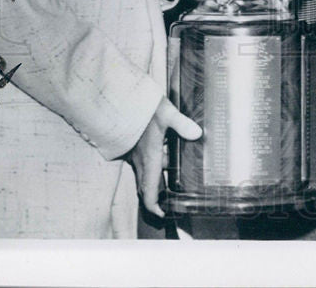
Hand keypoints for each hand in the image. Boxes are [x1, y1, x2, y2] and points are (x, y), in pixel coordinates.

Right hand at [130, 97, 201, 217]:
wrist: (118, 101)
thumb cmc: (141, 109)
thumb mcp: (166, 114)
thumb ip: (182, 124)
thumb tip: (197, 133)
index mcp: (148, 160)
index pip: (149, 193)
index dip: (155, 207)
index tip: (163, 214)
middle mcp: (140, 161)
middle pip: (146, 187)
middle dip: (157, 196)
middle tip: (169, 200)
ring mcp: (134, 154)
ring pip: (144, 174)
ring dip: (156, 180)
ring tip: (171, 176)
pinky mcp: (132, 146)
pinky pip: (142, 163)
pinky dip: (152, 166)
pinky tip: (163, 153)